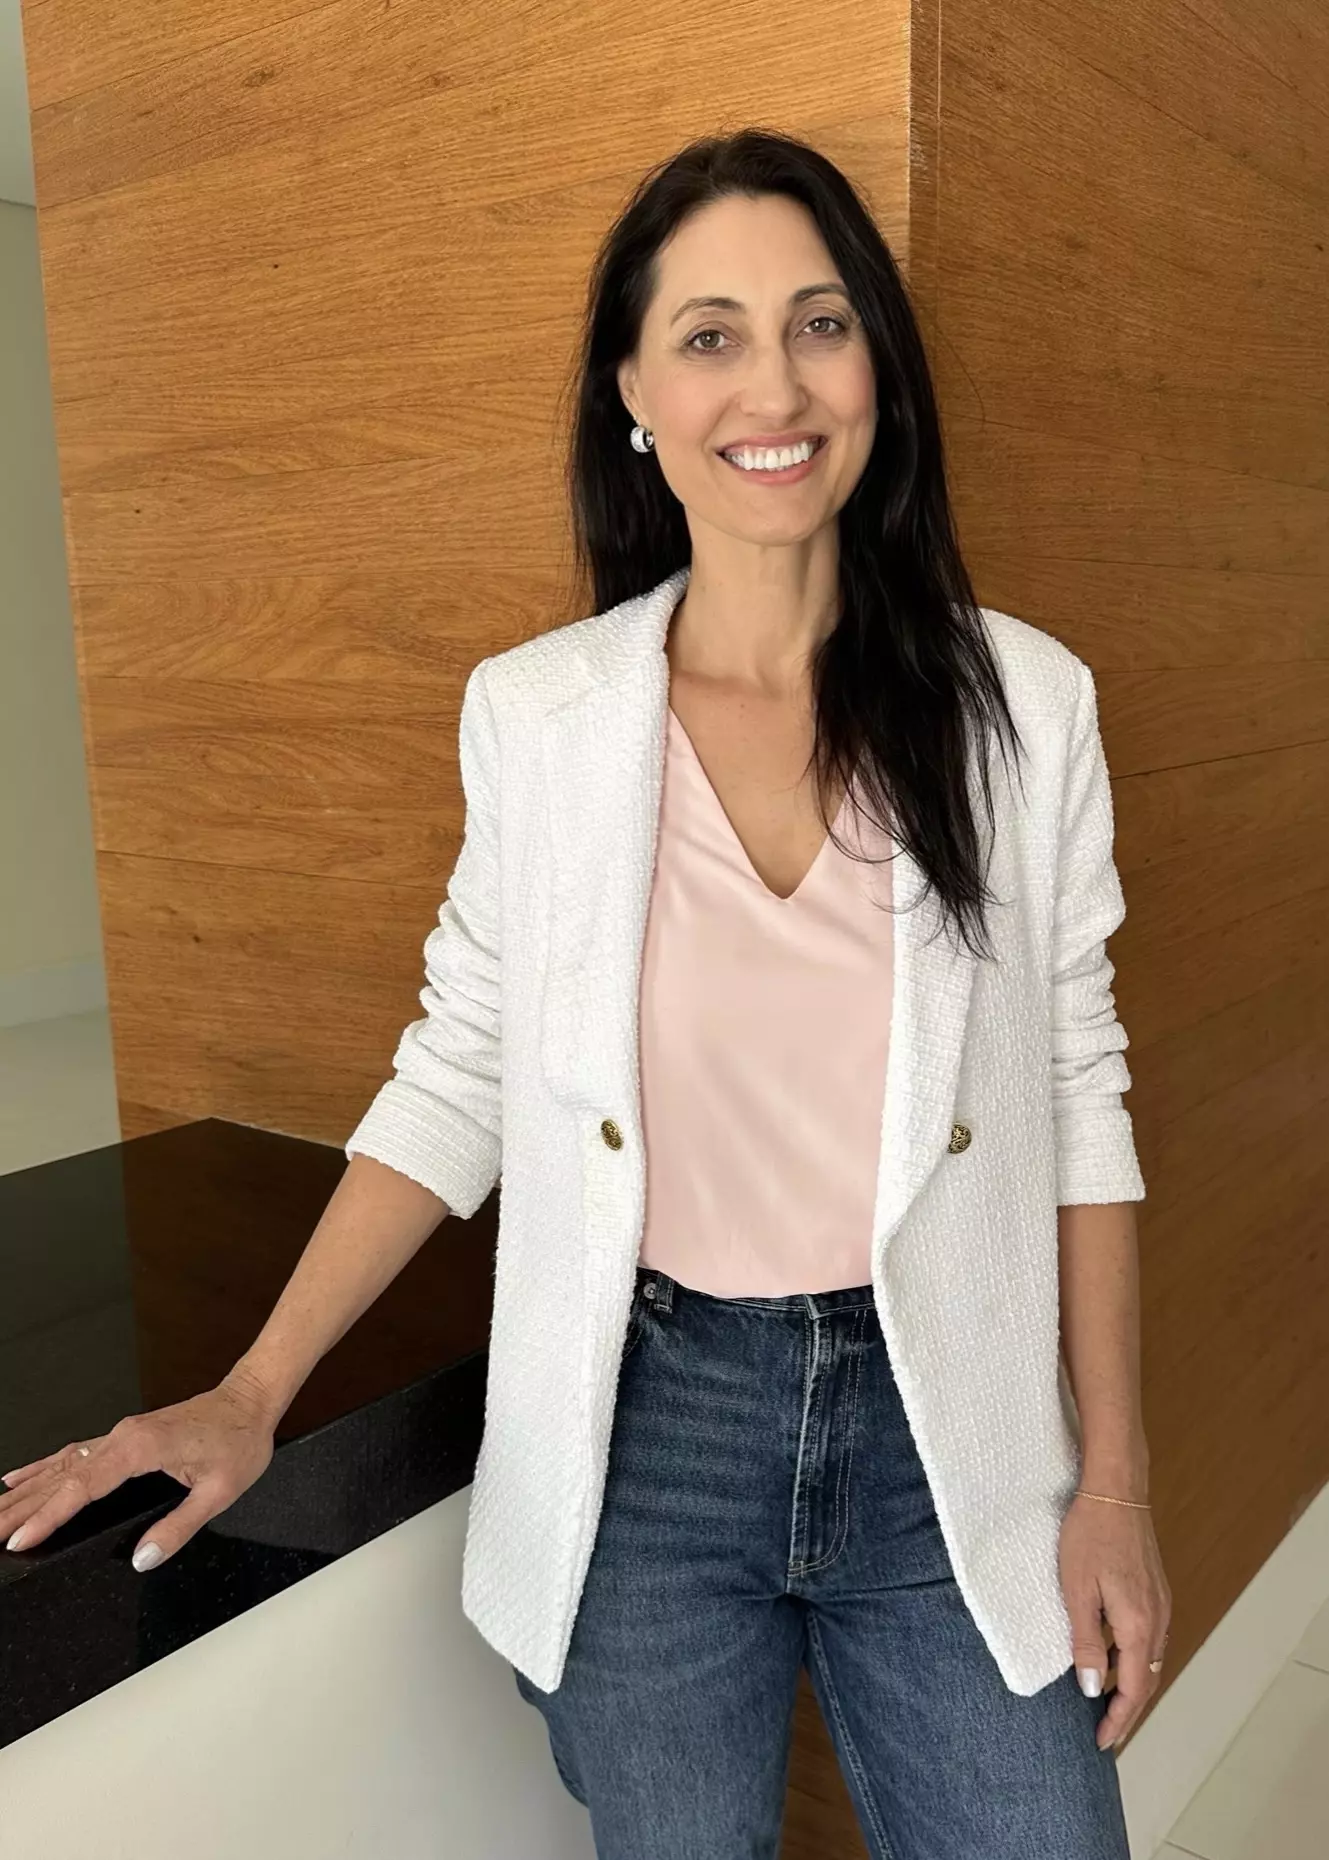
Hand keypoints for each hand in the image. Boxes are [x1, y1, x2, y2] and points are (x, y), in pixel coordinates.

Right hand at [1, 1368, 279, 1570]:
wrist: (250, 1401)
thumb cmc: (240, 1440)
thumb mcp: (220, 1492)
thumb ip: (179, 1526)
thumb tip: (143, 1558)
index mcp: (141, 1448)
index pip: (83, 1487)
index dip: (49, 1516)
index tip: (21, 1539)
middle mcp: (123, 1438)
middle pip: (61, 1477)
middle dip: (21, 1507)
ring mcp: (121, 1435)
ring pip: (61, 1465)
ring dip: (25, 1491)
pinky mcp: (124, 1437)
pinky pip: (73, 1454)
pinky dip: (43, 1469)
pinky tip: (20, 1478)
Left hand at [1059, 1490, 1171, 1751]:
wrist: (1117, 1491)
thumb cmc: (1090, 1535)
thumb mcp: (1076, 1590)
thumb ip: (1085, 1641)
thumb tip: (1090, 1686)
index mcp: (1138, 1626)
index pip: (1132, 1689)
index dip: (1117, 1719)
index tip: (1100, 1740)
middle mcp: (1158, 1621)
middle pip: (1147, 1681)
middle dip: (1126, 1709)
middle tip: (1103, 1730)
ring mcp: (1161, 1604)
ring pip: (1149, 1660)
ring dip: (1131, 1685)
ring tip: (1104, 1700)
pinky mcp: (1156, 1591)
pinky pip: (1149, 1639)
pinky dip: (1133, 1659)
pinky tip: (1112, 1656)